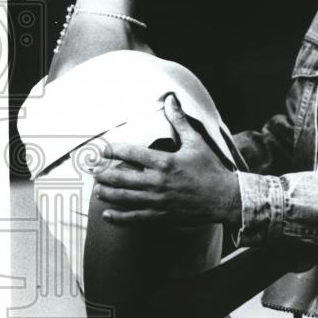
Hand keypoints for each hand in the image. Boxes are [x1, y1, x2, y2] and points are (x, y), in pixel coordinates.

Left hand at [93, 94, 241, 226]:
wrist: (225, 197)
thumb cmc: (211, 168)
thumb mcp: (196, 142)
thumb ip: (179, 121)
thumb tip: (170, 98)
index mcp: (164, 161)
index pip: (131, 153)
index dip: (113, 150)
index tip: (102, 149)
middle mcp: (157, 181)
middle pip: (120, 177)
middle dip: (103, 173)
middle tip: (92, 170)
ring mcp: (158, 200)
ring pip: (123, 198)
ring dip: (107, 193)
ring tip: (97, 189)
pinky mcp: (161, 215)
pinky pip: (134, 218)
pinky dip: (118, 217)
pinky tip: (107, 214)